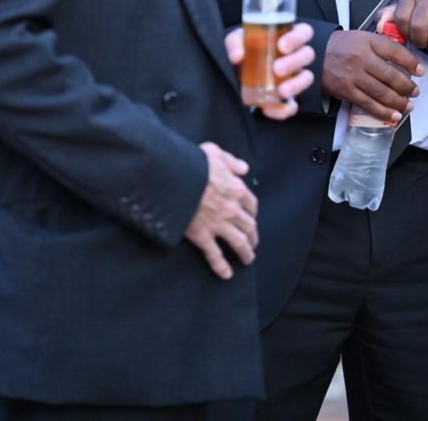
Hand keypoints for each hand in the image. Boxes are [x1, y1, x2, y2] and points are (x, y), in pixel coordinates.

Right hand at [184, 141, 257, 279]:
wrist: (174, 176)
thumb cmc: (193, 162)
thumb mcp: (216, 154)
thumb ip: (231, 162)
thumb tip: (244, 168)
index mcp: (237, 189)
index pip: (252, 205)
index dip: (252, 213)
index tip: (251, 217)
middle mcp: (232, 210)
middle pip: (249, 227)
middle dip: (253, 236)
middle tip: (253, 243)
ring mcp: (218, 224)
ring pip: (238, 242)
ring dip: (245, 253)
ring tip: (247, 259)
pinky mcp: (202, 236)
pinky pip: (215, 255)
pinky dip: (221, 267)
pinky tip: (226, 275)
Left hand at [224, 23, 314, 119]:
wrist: (236, 73)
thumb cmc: (243, 50)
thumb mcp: (236, 41)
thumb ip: (234, 43)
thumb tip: (237, 56)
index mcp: (287, 36)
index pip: (304, 31)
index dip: (298, 37)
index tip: (282, 46)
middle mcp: (294, 55)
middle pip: (307, 54)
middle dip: (294, 62)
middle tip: (276, 68)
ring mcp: (294, 76)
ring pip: (307, 78)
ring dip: (296, 85)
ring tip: (281, 91)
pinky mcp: (288, 97)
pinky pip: (292, 105)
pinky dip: (283, 109)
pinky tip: (269, 109)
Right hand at [321, 29, 421, 123]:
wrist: (315, 54)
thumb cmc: (340, 46)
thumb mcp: (361, 37)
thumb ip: (380, 46)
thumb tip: (403, 61)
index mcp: (367, 41)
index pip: (395, 51)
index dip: (411, 62)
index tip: (420, 71)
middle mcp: (361, 58)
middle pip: (391, 75)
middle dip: (407, 87)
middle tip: (415, 92)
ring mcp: (353, 75)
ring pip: (382, 92)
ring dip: (399, 101)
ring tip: (408, 105)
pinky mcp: (346, 90)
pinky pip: (368, 103)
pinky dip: (383, 111)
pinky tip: (393, 115)